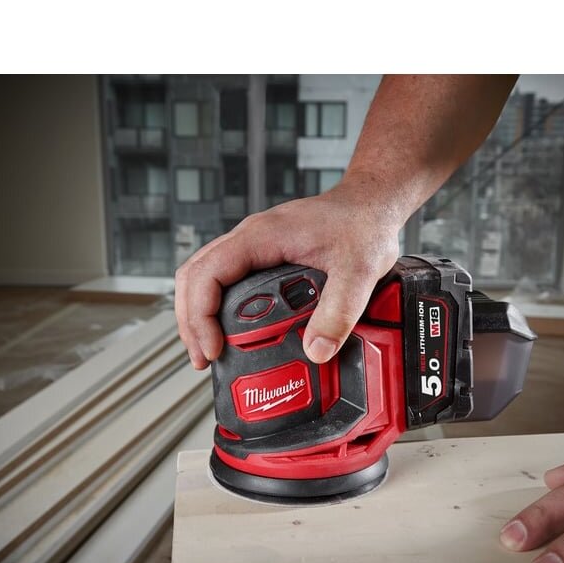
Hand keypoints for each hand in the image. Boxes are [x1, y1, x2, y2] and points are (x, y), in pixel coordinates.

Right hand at [174, 185, 404, 369]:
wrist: (372, 204)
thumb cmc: (363, 225)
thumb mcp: (359, 272)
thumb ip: (339, 312)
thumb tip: (316, 351)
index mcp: (262, 237)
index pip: (208, 273)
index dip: (201, 315)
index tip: (214, 348)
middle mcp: (250, 238)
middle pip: (194, 276)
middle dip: (191, 321)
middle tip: (204, 358)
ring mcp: (253, 246)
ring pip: (204, 276)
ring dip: (199, 314)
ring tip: (210, 350)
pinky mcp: (262, 255)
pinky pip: (224, 278)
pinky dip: (217, 306)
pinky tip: (230, 330)